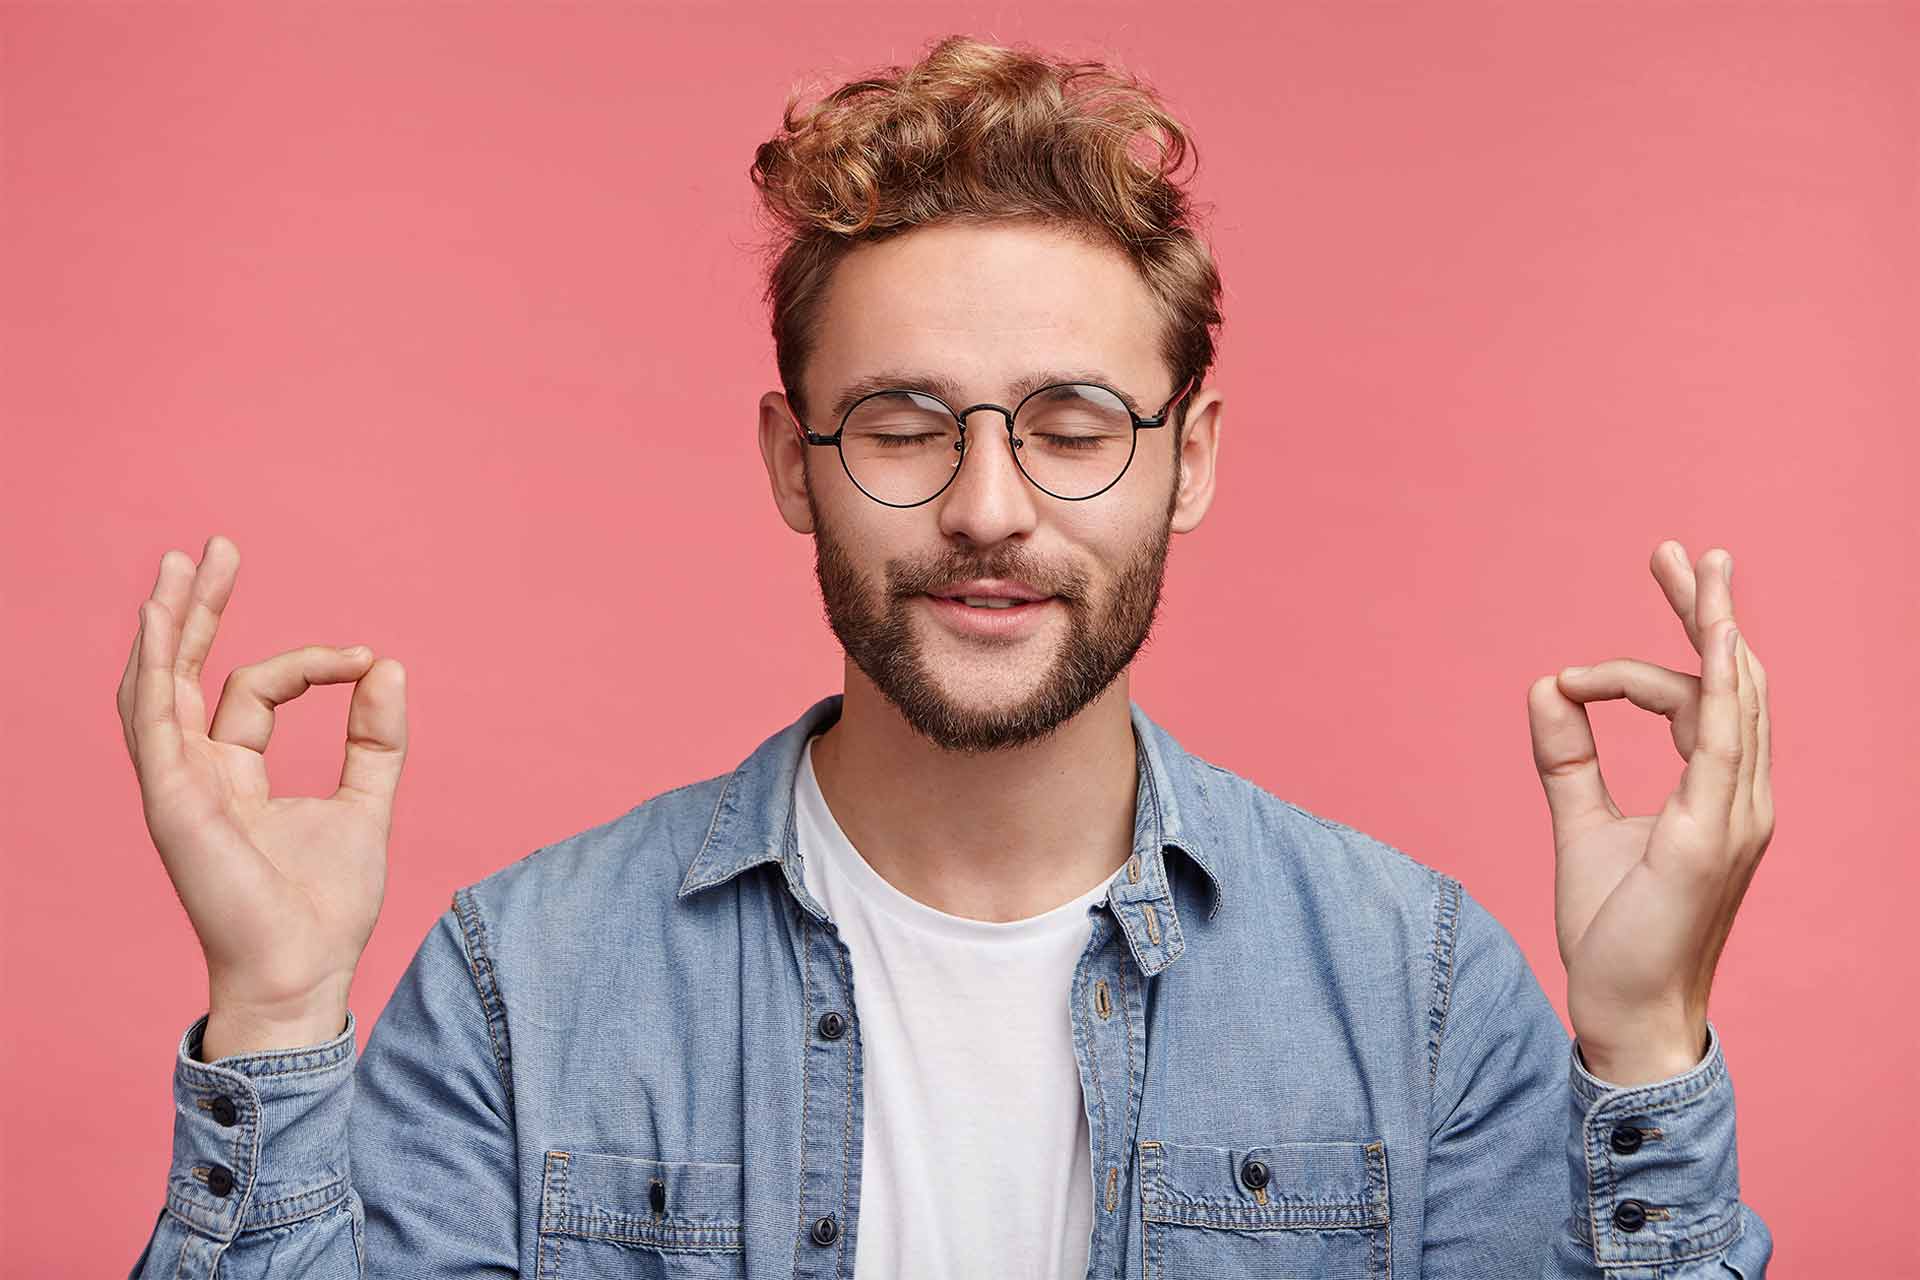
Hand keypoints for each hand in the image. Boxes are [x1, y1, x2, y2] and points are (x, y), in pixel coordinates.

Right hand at [116, 535, 408, 1058]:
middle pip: (187, 672)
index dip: (312, 664)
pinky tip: (164, 621)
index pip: (257, 690)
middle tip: (216, 546)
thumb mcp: (367, 803)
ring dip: (166, 624)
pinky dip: (157, 667)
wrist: (307, 971)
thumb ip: (376, 737)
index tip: (367, 657)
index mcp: (234, 773)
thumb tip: (391, 663)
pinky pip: (153, 723)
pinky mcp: (172, 802)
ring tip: (179, 565)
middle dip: (200, 608)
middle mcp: (196, 773)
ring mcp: (177, 787)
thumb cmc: (327, 907)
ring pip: (156, 687)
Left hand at [1527, 540, 1772, 1085]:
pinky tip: (1714, 636)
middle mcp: (1739, 795)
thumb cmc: (1613, 929)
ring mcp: (1736, 814)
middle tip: (1677, 551)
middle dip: (1704, 610)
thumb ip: (1565, 756)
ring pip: (1735, 697)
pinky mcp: (1712, 835)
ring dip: (1716, 626)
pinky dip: (1718, 686)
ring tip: (1698, 566)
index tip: (1570, 679)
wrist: (1623, 1009)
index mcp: (1714, 792)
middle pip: (1732, 679)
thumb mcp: (1580, 823)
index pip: (1700, 697)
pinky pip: (1723, 742)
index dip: (1647, 661)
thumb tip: (1545, 686)